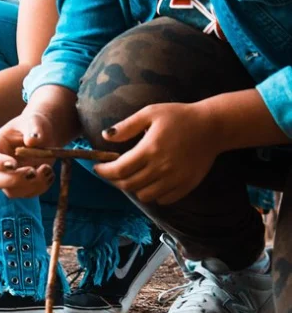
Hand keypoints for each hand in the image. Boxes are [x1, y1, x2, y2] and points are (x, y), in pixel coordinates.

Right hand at [0, 112, 59, 198]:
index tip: (13, 164)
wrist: (44, 135)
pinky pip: (28, 194)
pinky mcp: (22, 186)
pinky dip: (41, 187)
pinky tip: (49, 173)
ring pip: (11, 192)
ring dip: (30, 185)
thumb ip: (33, 129)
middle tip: (32, 171)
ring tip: (47, 168)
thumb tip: (32, 140)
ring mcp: (9, 178)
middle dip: (13, 180)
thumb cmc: (35, 125)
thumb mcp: (35, 122)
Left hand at [94, 102, 219, 204]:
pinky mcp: (186, 185)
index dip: (104, 171)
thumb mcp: (150, 113)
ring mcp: (175, 179)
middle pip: (128, 185)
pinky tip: (151, 181)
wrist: (213, 126)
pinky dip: (153, 194)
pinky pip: (163, 199)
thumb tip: (105, 137)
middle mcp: (161, 168)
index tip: (98, 167)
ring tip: (132, 175)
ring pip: (145, 195)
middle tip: (112, 172)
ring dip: (134, 188)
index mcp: (150, 149)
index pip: (119, 170)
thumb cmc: (180, 116)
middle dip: (115, 180)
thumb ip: (127, 126)